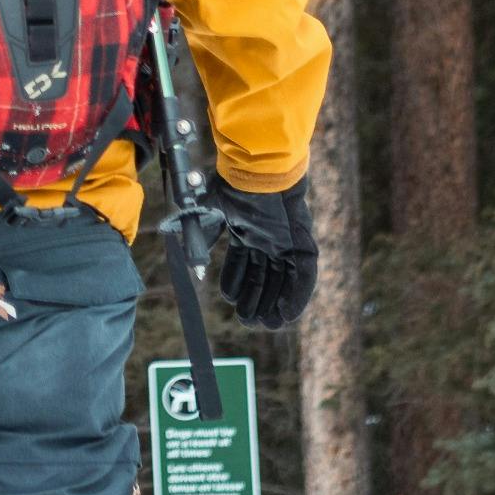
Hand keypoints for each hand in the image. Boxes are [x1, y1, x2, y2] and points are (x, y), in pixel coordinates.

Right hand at [208, 179, 314, 331]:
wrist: (259, 169)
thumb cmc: (235, 184)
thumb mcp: (210, 213)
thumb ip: (200, 236)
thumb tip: (191, 262)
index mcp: (250, 232)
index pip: (244, 265)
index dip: (236, 283)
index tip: (229, 300)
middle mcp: (270, 240)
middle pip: (265, 277)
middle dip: (255, 300)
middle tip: (246, 320)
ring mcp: (287, 243)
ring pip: (283, 281)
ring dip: (274, 304)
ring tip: (264, 325)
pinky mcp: (302, 245)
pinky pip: (303, 277)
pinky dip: (296, 297)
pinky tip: (286, 315)